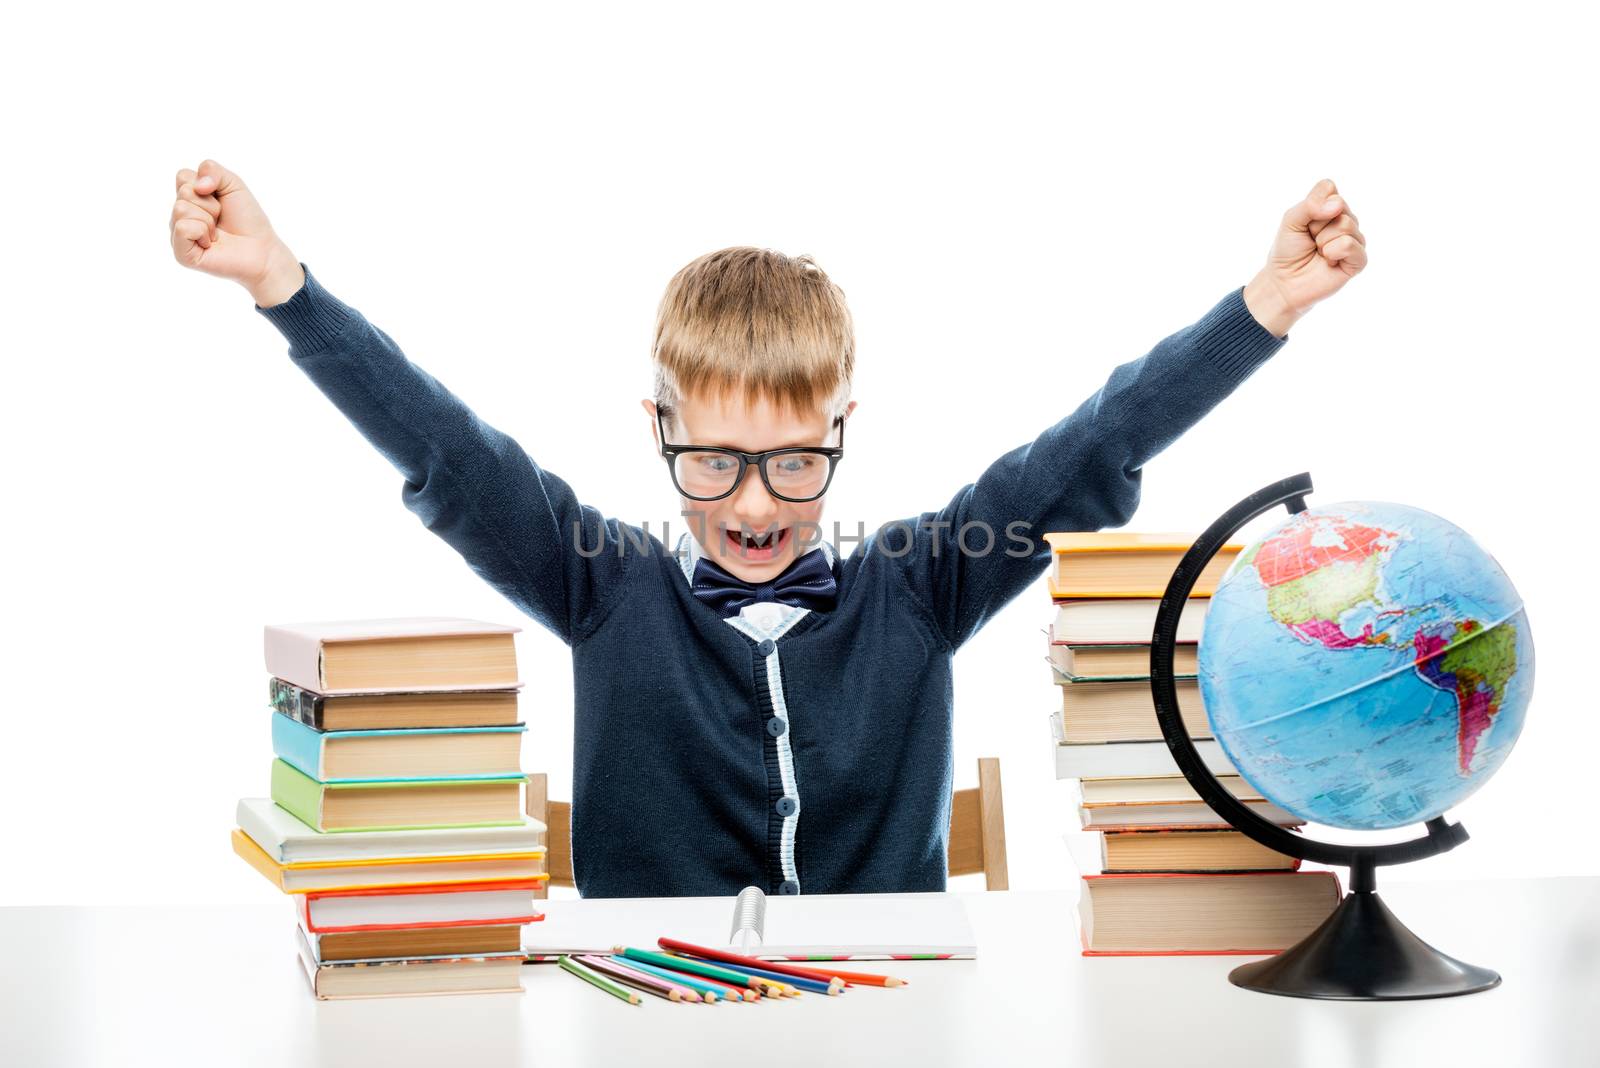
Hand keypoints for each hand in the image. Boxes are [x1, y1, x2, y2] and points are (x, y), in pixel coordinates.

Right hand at [169, 159, 303, 305]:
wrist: (262, 249)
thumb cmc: (247, 218)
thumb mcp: (233, 184)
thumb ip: (212, 169)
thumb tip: (198, 186)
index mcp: (188, 199)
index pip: (182, 176)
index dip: (208, 184)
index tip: (220, 200)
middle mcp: (179, 216)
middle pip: (184, 192)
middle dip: (210, 203)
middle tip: (221, 218)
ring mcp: (178, 235)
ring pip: (180, 208)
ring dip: (208, 218)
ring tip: (217, 232)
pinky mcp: (182, 254)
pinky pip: (182, 228)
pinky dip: (202, 232)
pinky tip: (210, 243)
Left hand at [1243, 178, 1367, 337]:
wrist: (1284, 282)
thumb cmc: (1288, 250)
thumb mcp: (1291, 220)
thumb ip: (1310, 204)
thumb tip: (1337, 204)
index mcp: (1332, 208)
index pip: (1330, 189)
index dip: (1312, 206)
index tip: (1304, 223)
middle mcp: (1347, 221)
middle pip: (1339, 206)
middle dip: (1316, 225)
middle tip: (1311, 240)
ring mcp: (1355, 240)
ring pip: (1346, 225)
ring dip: (1323, 241)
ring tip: (1319, 252)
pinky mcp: (1358, 260)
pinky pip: (1350, 245)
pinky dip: (1333, 252)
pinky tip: (1329, 262)